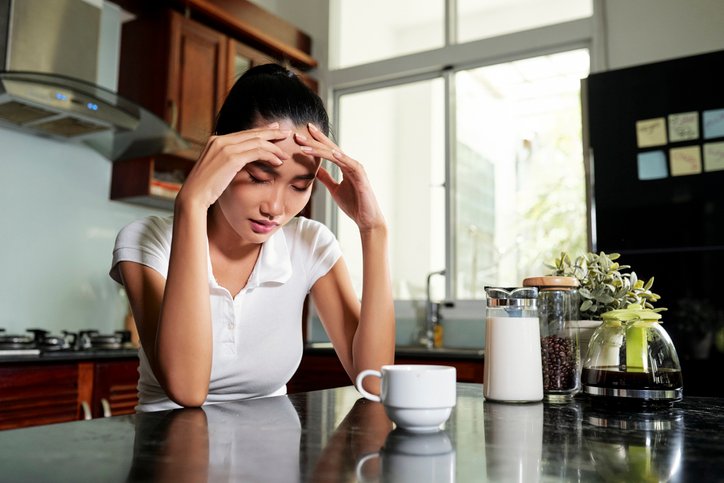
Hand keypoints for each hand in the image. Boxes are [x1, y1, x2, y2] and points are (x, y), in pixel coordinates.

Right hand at [177, 123, 291, 209]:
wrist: (194, 195)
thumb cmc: (206, 187)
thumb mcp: (216, 169)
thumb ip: (226, 161)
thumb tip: (238, 161)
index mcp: (216, 140)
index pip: (244, 133)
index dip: (261, 131)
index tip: (274, 129)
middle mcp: (220, 140)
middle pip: (252, 133)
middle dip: (272, 133)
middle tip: (286, 133)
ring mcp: (226, 147)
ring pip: (257, 142)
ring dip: (274, 148)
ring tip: (285, 154)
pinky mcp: (232, 158)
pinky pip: (257, 152)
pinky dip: (270, 156)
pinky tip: (278, 162)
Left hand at [295, 124, 385, 232]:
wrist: (366, 219)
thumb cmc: (353, 204)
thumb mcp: (334, 189)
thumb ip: (326, 178)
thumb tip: (315, 169)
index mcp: (344, 165)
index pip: (328, 150)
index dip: (315, 142)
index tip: (301, 135)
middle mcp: (350, 164)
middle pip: (330, 148)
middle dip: (314, 141)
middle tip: (298, 135)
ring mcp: (356, 169)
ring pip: (336, 155)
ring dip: (321, 149)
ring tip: (305, 146)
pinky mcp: (361, 177)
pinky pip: (350, 165)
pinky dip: (342, 158)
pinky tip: (332, 153)